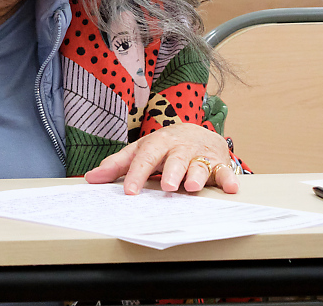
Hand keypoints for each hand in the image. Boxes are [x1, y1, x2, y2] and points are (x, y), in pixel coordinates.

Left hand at [84, 122, 238, 194]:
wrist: (197, 132)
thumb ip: (117, 165)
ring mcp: (200, 156)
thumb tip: (91, 178)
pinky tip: (231, 188)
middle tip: (167, 186)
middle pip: (175, 159)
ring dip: (196, 175)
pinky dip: (229, 179)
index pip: (145, 158)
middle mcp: (180, 148)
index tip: (129, 191)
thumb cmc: (164, 146)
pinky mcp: (219, 164)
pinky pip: (225, 171)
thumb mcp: (140, 151)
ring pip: (199, 165)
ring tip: (192, 187)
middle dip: (171, 172)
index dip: (136, 174)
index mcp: (158, 143)